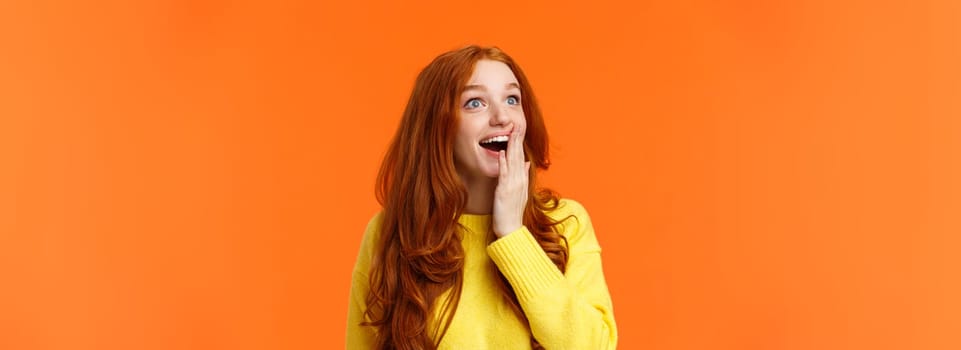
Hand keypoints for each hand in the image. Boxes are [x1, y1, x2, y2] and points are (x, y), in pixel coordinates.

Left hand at [492, 122, 530, 237]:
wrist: (511, 229)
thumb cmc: (512, 212)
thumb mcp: (521, 192)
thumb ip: (524, 176)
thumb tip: (527, 163)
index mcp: (522, 179)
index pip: (522, 157)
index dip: (520, 143)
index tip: (519, 130)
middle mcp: (520, 180)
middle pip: (519, 156)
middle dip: (518, 140)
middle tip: (518, 124)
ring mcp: (513, 185)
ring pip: (513, 162)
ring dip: (512, 147)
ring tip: (511, 133)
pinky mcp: (504, 191)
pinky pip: (504, 174)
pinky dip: (503, 162)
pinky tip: (502, 153)